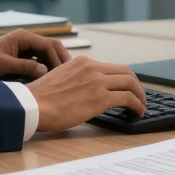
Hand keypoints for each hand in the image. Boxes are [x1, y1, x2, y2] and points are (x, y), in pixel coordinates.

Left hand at [0, 29, 72, 79]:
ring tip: (62, 81)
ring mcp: (24, 48)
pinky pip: (38, 62)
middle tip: (69, 77)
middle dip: (60, 61)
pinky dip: (45, 69)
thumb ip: (25, 66)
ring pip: (46, 55)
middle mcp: (26, 40)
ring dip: (54, 66)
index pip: (49, 45)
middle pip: (51, 48)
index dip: (58, 58)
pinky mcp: (21, 57)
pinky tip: (49, 81)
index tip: (64, 73)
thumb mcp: (3, 65)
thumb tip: (45, 71)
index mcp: (23, 37)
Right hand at [25, 57, 146, 131]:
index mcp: (81, 62)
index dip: (121, 77)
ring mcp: (97, 81)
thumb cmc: (40, 98)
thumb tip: (83, 90)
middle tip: (138, 95)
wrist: (33, 105)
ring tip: (141, 106)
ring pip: (130, 83)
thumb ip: (74, 79)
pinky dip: (137, 105)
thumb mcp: (59, 78)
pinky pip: (128, 98)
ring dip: (140, 95)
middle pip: (125, 72)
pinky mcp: (101, 98)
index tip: (124, 87)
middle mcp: (92, 67)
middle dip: (135, 84)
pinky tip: (138, 112)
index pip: (110, 66)